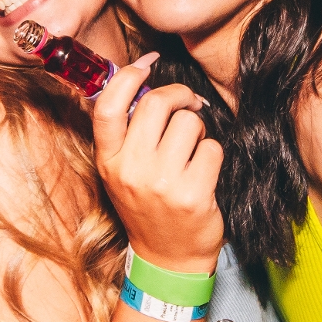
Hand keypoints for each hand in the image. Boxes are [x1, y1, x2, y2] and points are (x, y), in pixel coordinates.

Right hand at [91, 54, 222, 274]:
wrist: (168, 259)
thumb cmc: (148, 206)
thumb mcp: (122, 172)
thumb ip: (127, 132)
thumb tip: (143, 79)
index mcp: (109, 161)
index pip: (109, 106)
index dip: (129, 75)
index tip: (148, 62)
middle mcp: (131, 170)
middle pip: (156, 103)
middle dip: (179, 96)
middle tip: (189, 105)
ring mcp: (162, 184)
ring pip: (190, 123)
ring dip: (198, 132)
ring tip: (192, 152)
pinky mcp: (193, 194)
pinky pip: (213, 148)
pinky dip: (213, 155)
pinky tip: (204, 172)